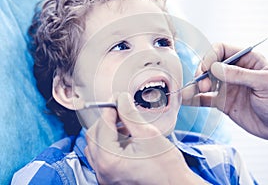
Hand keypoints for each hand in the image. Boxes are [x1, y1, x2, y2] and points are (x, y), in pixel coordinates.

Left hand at [85, 92, 206, 183]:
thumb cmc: (167, 168)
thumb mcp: (148, 135)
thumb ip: (130, 115)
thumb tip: (121, 99)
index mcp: (109, 160)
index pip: (102, 126)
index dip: (110, 108)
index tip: (118, 99)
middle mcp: (102, 171)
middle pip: (94, 136)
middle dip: (107, 120)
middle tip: (122, 110)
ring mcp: (105, 177)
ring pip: (96, 146)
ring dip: (108, 132)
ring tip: (126, 125)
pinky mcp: (111, 178)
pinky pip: (102, 157)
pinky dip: (110, 144)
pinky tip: (126, 138)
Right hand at [182, 43, 267, 146]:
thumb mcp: (265, 83)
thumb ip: (240, 75)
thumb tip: (215, 68)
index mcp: (246, 60)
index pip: (222, 50)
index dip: (211, 56)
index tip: (207, 68)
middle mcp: (234, 72)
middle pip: (209, 65)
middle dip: (202, 73)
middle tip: (203, 86)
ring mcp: (227, 87)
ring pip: (204, 82)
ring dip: (194, 86)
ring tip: (187, 93)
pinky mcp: (222, 102)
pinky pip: (204, 99)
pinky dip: (194, 99)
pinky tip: (186, 100)